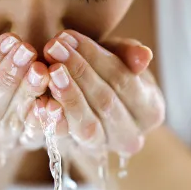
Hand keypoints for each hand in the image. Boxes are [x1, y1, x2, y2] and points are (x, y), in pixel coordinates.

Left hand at [42, 30, 164, 156]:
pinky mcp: (77, 152)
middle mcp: (131, 136)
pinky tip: (40, 101)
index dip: (96, 57)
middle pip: (105, 102)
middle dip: (78, 71)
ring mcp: (104, 147)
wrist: (85, 99)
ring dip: (67, 95)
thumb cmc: (106, 74)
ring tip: (49, 70)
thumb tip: (144, 56)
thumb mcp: (119, 58)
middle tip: (53, 48)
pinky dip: (52, 119)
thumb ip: (129, 53)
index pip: (124, 81)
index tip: (69, 36)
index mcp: (150, 111)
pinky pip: (65, 139)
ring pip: (87, 125)